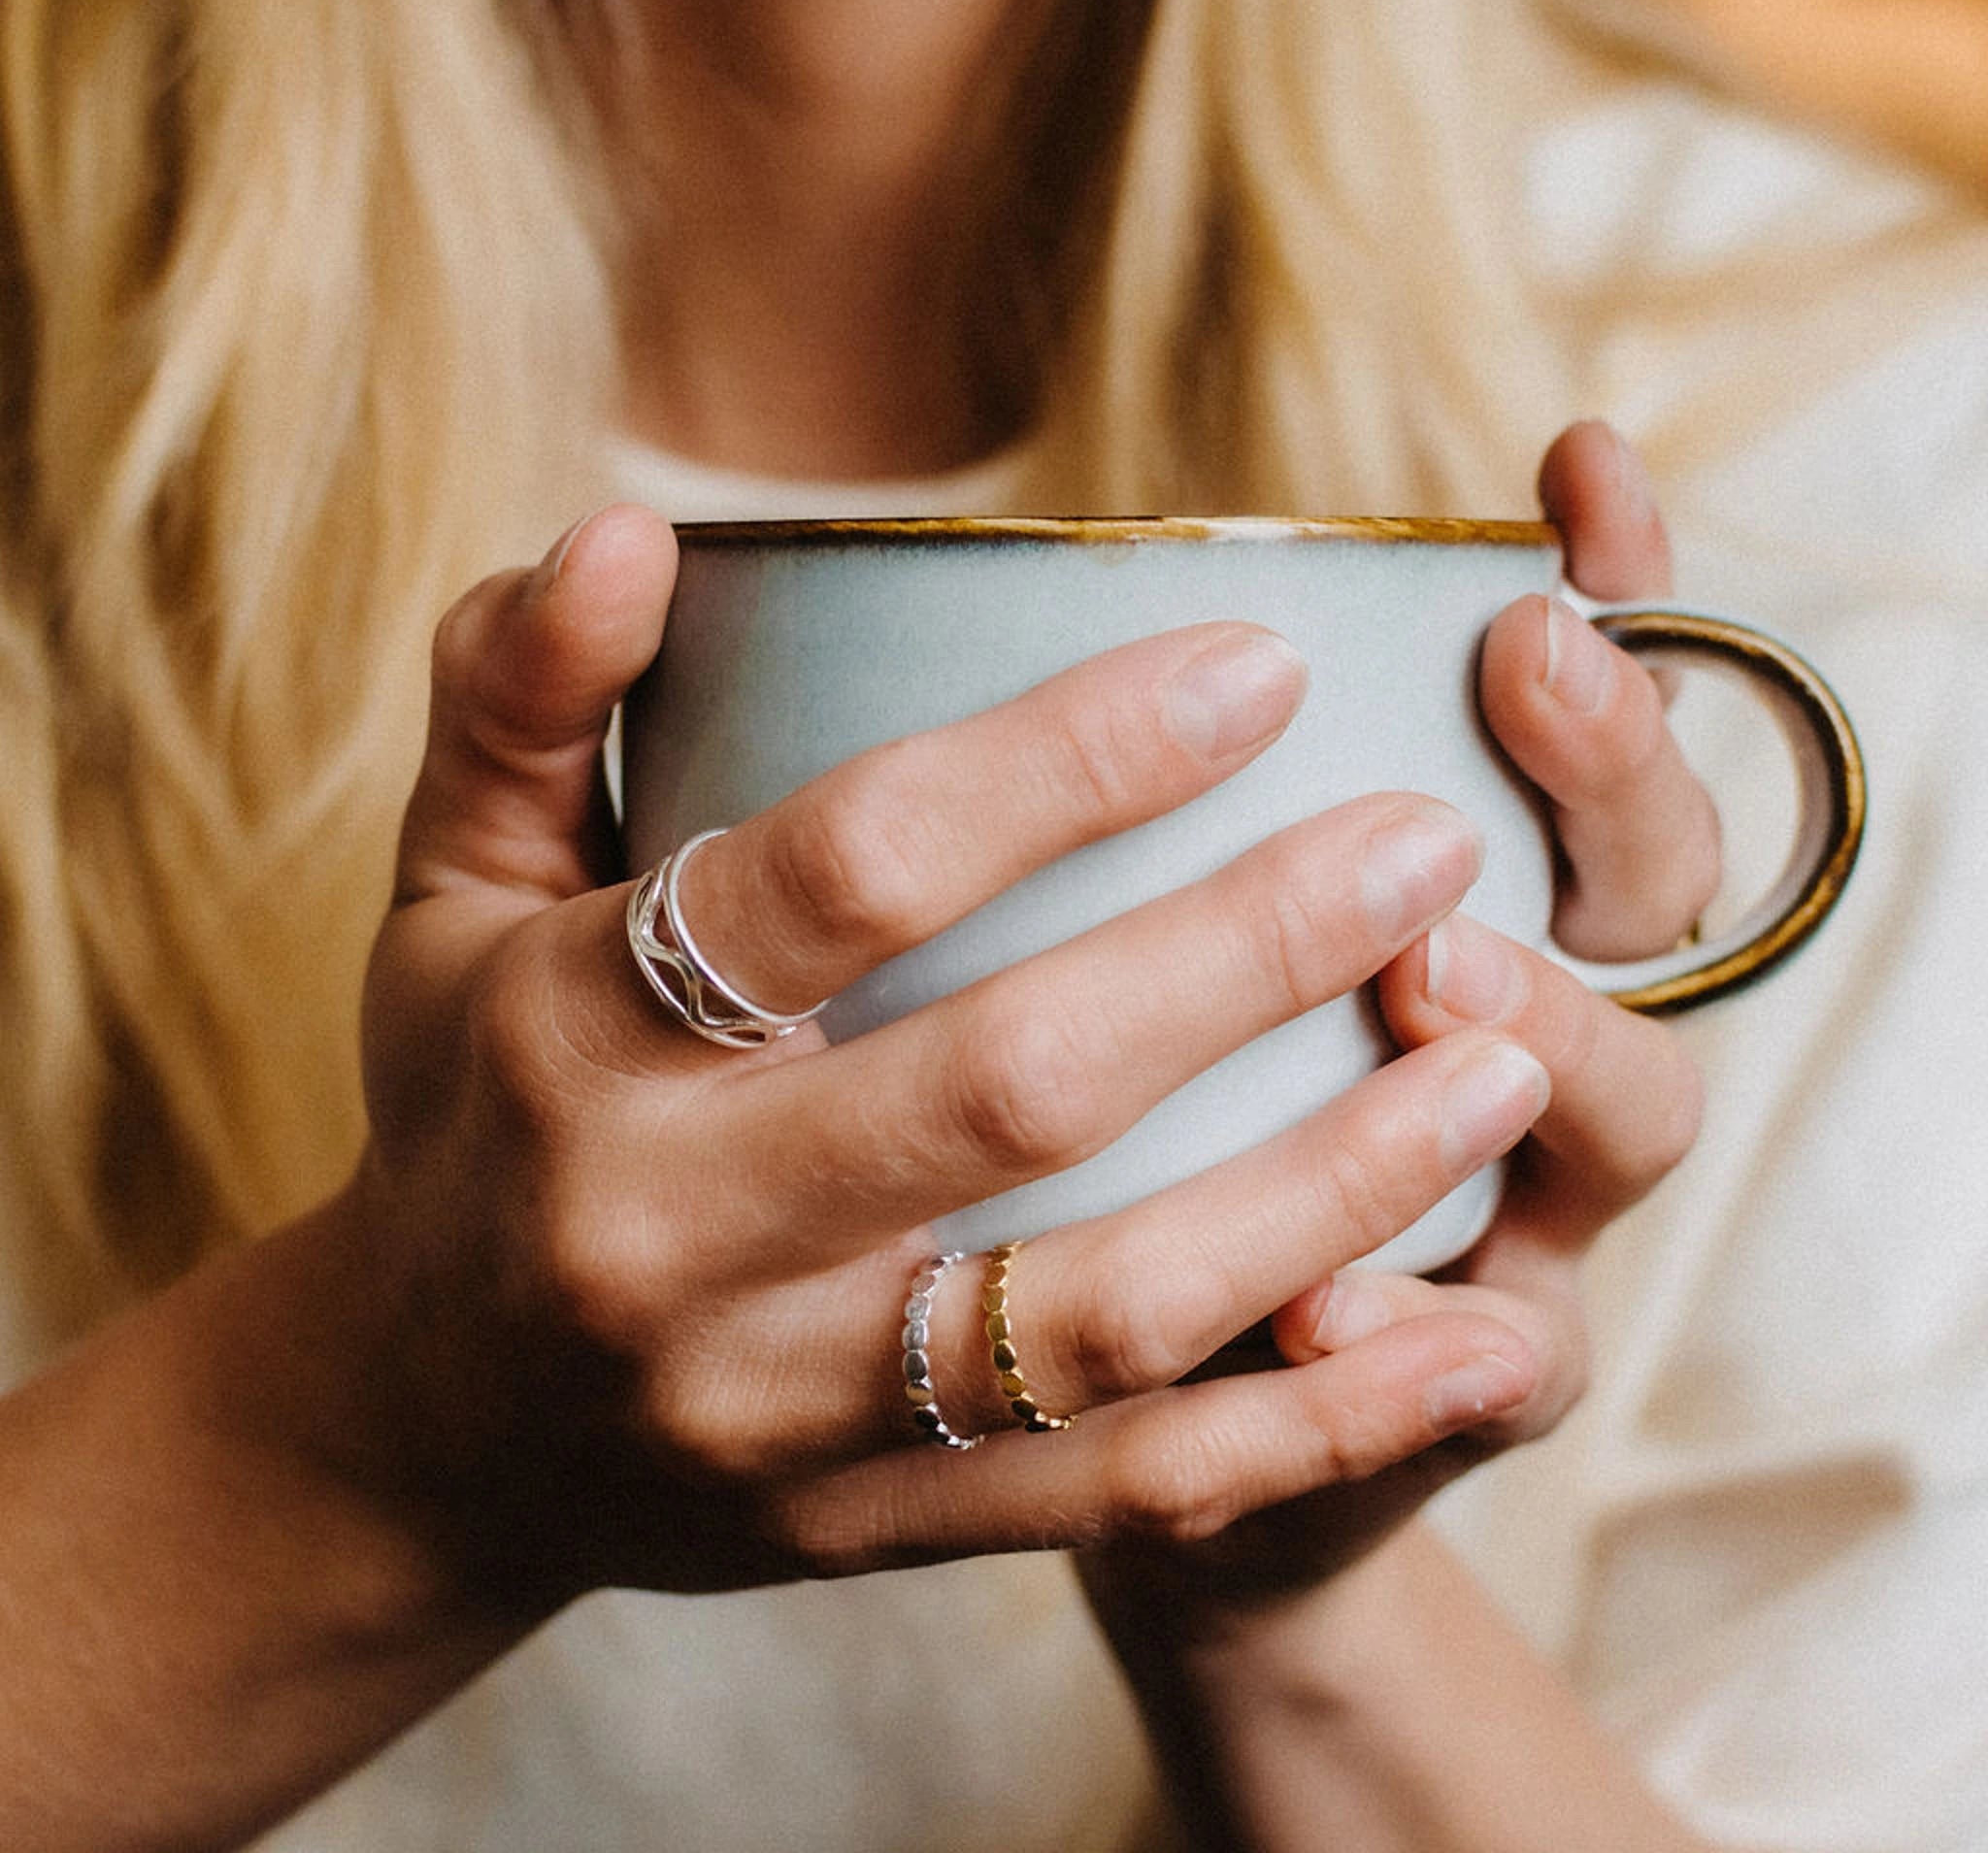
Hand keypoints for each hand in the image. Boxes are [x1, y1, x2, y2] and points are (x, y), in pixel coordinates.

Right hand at [341, 504, 1568, 1608]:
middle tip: (1432, 846)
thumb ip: (521, 696)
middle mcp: (675, 1236)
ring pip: (1106, 1311)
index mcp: (573, 1039)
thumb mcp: (445, 889)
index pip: (845, 873)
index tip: (1259, 668)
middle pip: (1012, 1085)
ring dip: (1333, 1187)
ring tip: (1511, 1063)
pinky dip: (1320, 1419)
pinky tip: (1481, 1341)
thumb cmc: (473, 1106)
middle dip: (1247, 953)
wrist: (425, 1433)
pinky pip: (1126, 1491)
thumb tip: (636, 529)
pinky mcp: (873, 1527)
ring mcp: (784, 1412)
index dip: (1065, 760)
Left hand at [1082, 421, 1712, 1619]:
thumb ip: (996, 772)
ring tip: (1442, 984)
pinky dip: (1440, 1343)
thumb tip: (703, 550)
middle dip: (1611, 763)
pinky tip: (1340, 1319)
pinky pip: (1501, 1364)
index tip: (1575, 466)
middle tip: (1532, 658)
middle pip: (1653, 882)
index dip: (1613, 583)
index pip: (1571, 706)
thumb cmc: (1076, 1113)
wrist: (1138, 1397)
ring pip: (1631, 1109)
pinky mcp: (1463, 1385)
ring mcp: (1517, 1206)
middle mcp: (1520, 1026)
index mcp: (1444, 884)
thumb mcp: (1057, 920)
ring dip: (1559, 1033)